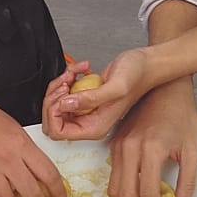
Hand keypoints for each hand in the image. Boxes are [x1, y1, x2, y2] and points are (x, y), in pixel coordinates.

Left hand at [44, 49, 164, 140]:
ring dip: (60, 84)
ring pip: (55, 103)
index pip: (58, 131)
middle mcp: (88, 121)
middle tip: (66, 82)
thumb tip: (66, 105)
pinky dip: (67, 76)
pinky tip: (79, 69)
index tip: (64, 94)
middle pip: (52, 119)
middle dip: (54, 97)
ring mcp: (85, 109)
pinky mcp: (83, 96)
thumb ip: (91, 98)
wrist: (144, 65)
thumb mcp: (116, 87)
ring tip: (73, 73)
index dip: (54, 112)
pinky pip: (63, 90)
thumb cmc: (137, 76)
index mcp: (94, 127)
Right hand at [106, 82, 196, 196]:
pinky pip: (112, 175)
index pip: (148, 193)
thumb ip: (187, 183)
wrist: (166, 88)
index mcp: (151, 148)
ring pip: (114, 187)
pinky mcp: (114, 143)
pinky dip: (121, 192)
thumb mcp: (193, 149)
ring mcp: (118, 145)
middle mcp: (129, 147)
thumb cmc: (182, 113)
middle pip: (125, 194)